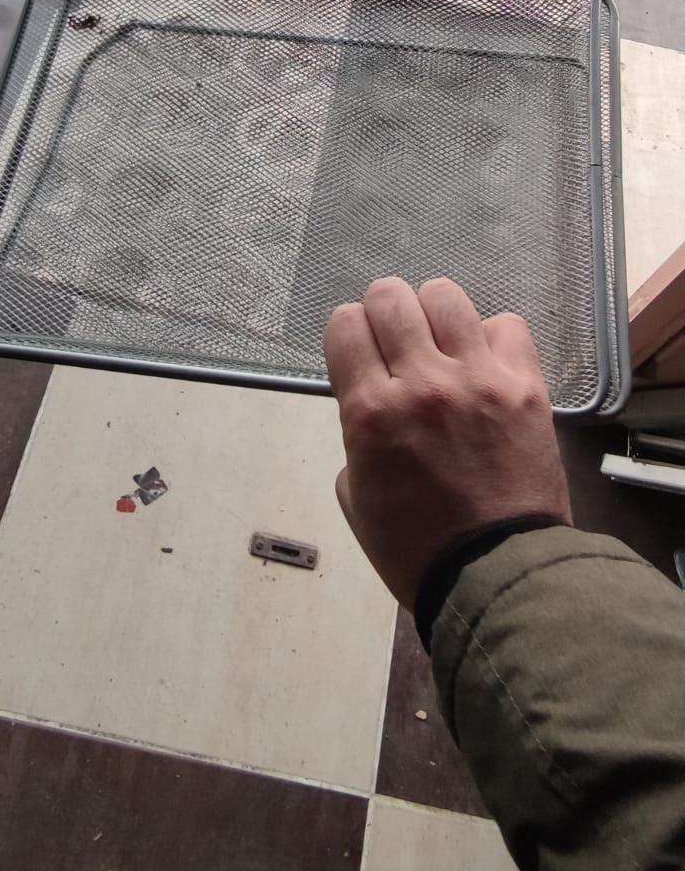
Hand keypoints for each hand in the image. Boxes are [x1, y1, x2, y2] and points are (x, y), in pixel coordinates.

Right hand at [324, 277, 571, 609]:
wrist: (495, 574)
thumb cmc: (416, 548)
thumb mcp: (355, 495)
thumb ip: (358, 434)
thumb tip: (376, 401)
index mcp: (370, 412)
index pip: (345, 324)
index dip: (349, 334)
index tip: (360, 353)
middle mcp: (421, 382)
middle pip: (390, 296)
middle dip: (385, 314)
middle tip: (398, 344)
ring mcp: (478, 379)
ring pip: (445, 296)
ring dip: (435, 315)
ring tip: (443, 345)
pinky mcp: (525, 386)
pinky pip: (507, 325)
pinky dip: (491, 337)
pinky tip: (486, 365)